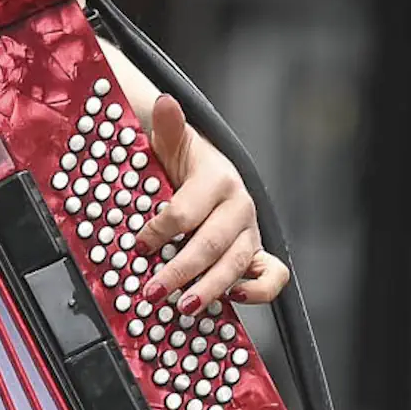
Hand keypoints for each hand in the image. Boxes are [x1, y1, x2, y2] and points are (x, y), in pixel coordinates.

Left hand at [136, 94, 289, 308]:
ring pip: (236, 264)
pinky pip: (272, 276)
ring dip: (209, 289)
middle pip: (211, 243)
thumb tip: (165, 103)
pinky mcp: (257, 253)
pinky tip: (232, 299)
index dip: (160, 230)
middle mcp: (239, 206)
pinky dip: (259, 291)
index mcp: (218, 178)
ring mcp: (250, 232)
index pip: (186, 210)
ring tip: (183, 307)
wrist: (206, 171)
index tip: (138, 244)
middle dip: (180, 269)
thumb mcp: (172, 143)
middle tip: (152, 289)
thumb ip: (169, 126)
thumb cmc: (185, 163)